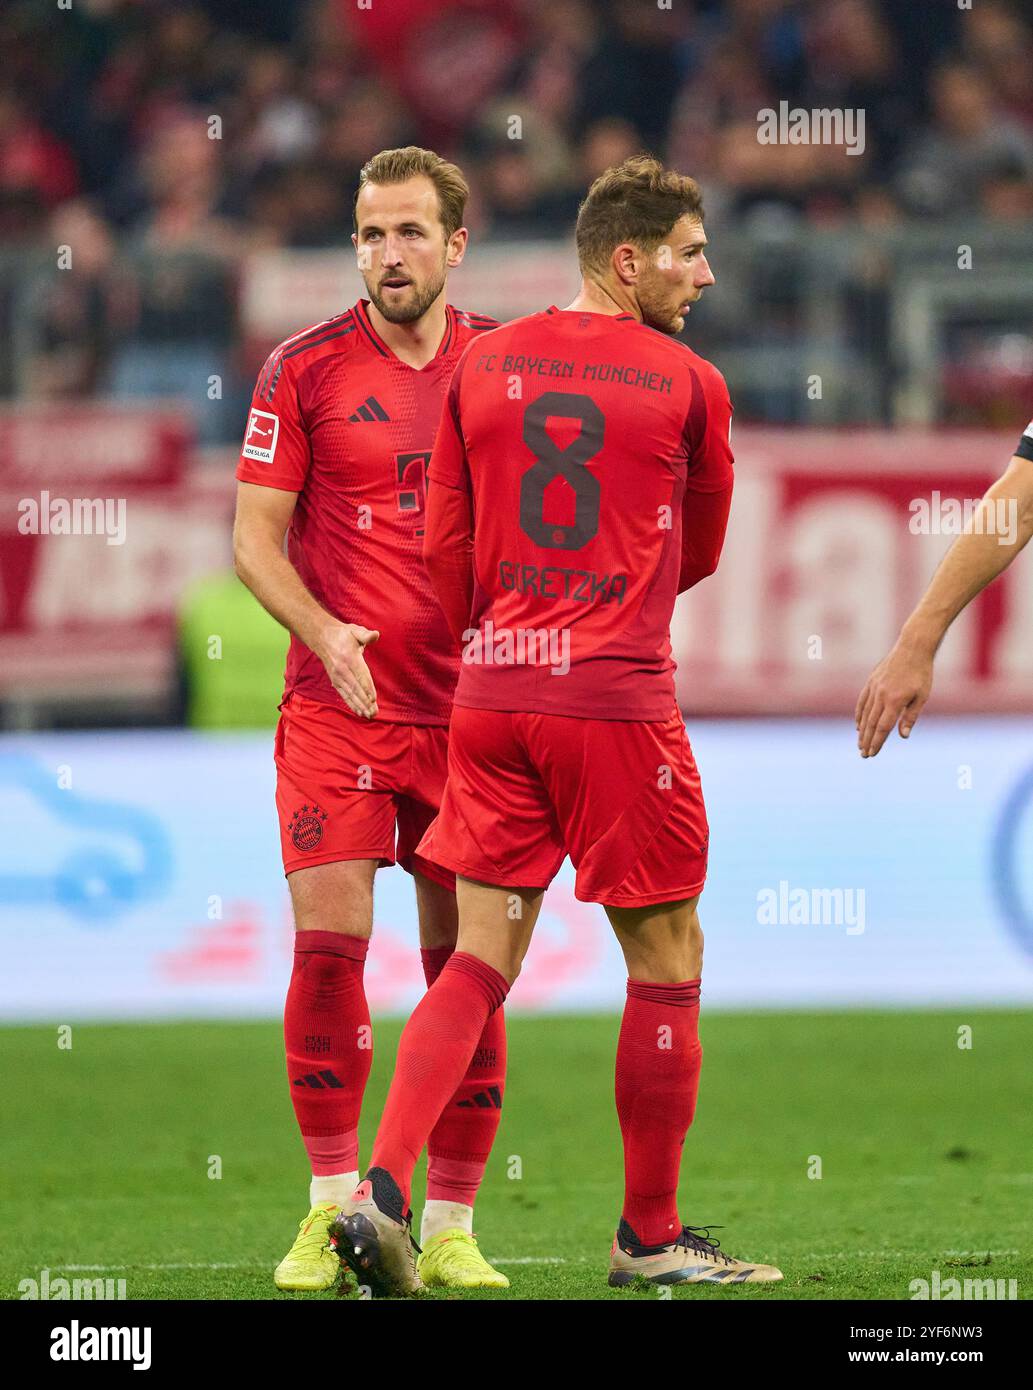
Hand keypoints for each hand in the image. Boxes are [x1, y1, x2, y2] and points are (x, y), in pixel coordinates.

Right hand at [319, 622, 379, 718]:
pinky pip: (344, 694)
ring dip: (359, 706)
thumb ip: (366, 634)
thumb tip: (375, 635)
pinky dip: (351, 704)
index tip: (373, 699)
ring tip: (369, 715)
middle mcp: (342, 669)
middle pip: (355, 688)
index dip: (367, 688)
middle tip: (374, 712)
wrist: (322, 638)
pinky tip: (359, 712)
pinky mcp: (335, 681)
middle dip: (365, 702)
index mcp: (350, 657)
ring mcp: (337, 676)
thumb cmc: (343, 635)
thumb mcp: (355, 630)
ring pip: (350, 694)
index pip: (360, 675)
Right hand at [855, 638, 933, 757]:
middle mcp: (881, 696)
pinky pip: (862, 701)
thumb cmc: (921, 673)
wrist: (912, 648)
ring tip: (860, 743)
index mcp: (895, 701)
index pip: (883, 727)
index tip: (872, 753)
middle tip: (863, 754)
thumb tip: (903, 736)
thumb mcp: (921, 697)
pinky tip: (858, 724)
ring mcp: (874, 688)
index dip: (877, 742)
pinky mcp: (871, 682)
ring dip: (862, 731)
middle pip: (871, 724)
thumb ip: (910, 717)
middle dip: (867, 741)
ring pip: (865, 714)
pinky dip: (859, 714)